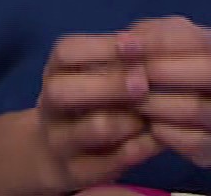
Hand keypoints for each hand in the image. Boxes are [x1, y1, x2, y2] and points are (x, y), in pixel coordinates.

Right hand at [33, 32, 160, 191]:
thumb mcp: (97, 73)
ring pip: (92, 128)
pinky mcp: (77, 173)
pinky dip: (139, 148)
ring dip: (129, 118)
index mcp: (57, 72)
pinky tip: (159, 138)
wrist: (59, 152)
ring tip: (153, 113)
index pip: (67, 52)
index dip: (102, 46)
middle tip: (144, 82)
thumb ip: (122, 56)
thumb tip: (158, 38)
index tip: (136, 43)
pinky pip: (108, 163)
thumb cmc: (93, 99)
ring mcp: (60, 142)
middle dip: (109, 84)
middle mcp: (51, 106)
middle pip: (64, 92)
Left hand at [123, 16, 210, 167]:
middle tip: (127, 76)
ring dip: (156, 104)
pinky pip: (189, 142)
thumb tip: (125, 41)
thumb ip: (155, 36)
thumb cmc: (195, 73)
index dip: (158, 42)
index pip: (197, 39)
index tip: (122, 45)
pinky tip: (147, 125)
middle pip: (209, 72)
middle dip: (163, 71)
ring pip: (196, 109)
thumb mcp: (183, 47)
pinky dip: (163, 133)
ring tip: (130, 101)